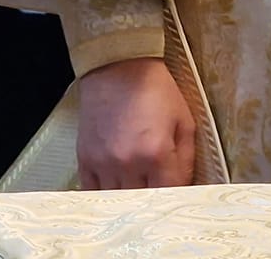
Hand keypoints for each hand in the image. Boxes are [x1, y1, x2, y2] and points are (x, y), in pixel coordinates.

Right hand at [77, 57, 194, 189]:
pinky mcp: (85, 160)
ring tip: (138, 196)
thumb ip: (186, 156)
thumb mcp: (183, 119)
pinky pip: (93, 193)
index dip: (177, 196)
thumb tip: (184, 185)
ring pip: (117, 202)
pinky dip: (106, 197)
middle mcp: (127, 163)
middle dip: (153, 202)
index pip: (169, 193)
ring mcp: (103, 164)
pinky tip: (115, 192)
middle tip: (158, 196)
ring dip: (129, 202)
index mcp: (156, 152)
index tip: (179, 195)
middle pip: (142, 202)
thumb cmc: (156, 90)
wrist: (118, 68)